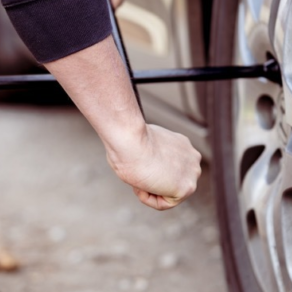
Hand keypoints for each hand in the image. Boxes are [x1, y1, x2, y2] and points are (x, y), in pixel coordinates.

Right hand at [45, 36, 199, 210]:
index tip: (137, 159)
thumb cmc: (123, 133)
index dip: (147, 168)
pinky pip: (164, 203)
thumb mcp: (129, 131)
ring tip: (139, 171)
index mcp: (181, 145)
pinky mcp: (185, 187)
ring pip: (166, 194)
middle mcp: (192, 158)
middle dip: (150, 180)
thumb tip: (99, 88)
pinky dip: (149, 196)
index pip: (165, 168)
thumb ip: (130, 129)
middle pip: (167, 182)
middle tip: (136, 166)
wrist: (128, 138)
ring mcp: (191, 172)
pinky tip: (142, 182)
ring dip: (149, 188)